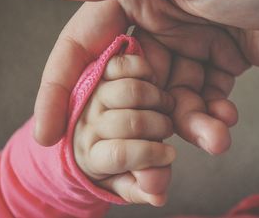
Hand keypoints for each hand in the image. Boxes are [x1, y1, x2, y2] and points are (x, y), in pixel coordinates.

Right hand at [33, 0, 245, 154]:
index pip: (86, 42)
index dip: (61, 86)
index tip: (49, 131)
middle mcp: (159, 16)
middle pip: (132, 84)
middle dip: (140, 125)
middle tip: (148, 167)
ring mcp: (190, 40)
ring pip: (170, 97)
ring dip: (188, 123)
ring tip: (214, 139)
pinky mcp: (219, 59)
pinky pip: (202, 97)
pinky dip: (212, 114)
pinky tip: (227, 120)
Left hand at [74, 53, 174, 205]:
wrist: (92, 123)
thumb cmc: (119, 152)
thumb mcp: (129, 175)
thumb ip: (145, 182)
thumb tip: (158, 195)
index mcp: (91, 155)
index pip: (119, 155)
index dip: (151, 155)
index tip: (171, 154)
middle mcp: (87, 122)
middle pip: (131, 123)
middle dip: (160, 126)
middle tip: (168, 126)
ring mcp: (92, 90)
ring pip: (130, 92)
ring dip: (157, 99)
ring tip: (164, 104)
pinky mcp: (98, 64)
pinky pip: (123, 65)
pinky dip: (144, 72)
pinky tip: (151, 81)